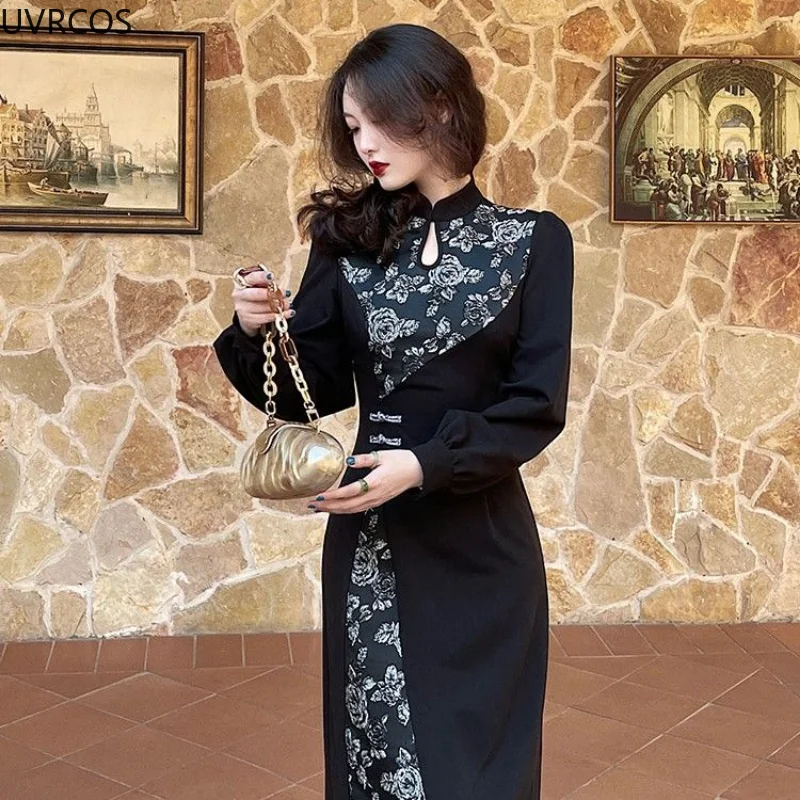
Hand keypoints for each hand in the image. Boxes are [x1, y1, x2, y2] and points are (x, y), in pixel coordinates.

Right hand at [232, 267, 293, 336]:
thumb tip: (276, 285)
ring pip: (263, 307)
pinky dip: (278, 316)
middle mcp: (239, 295)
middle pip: (257, 294)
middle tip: (286, 293)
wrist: (248, 311)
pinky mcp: (247, 319)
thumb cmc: (257, 295)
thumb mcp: (260, 285)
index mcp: (242, 282)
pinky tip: (287, 313)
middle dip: (273, 294)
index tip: (271, 276)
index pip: (252, 277)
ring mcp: (242, 308)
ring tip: (288, 305)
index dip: (261, 277)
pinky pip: (265, 318)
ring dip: (278, 306)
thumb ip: (267, 283)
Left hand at [308, 450, 422, 514]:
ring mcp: (376, 500)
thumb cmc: (402, 461)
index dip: (333, 496)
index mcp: (374, 482)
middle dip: (329, 506)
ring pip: (352, 510)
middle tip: (313, 505)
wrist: (417, 470)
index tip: (320, 495)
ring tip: (321, 508)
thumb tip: (349, 460)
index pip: (349, 492)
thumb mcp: (381, 455)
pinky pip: (358, 509)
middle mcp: (374, 495)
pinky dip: (345, 510)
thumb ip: (363, 459)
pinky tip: (338, 508)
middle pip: (347, 505)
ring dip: (335, 510)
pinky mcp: (378, 501)